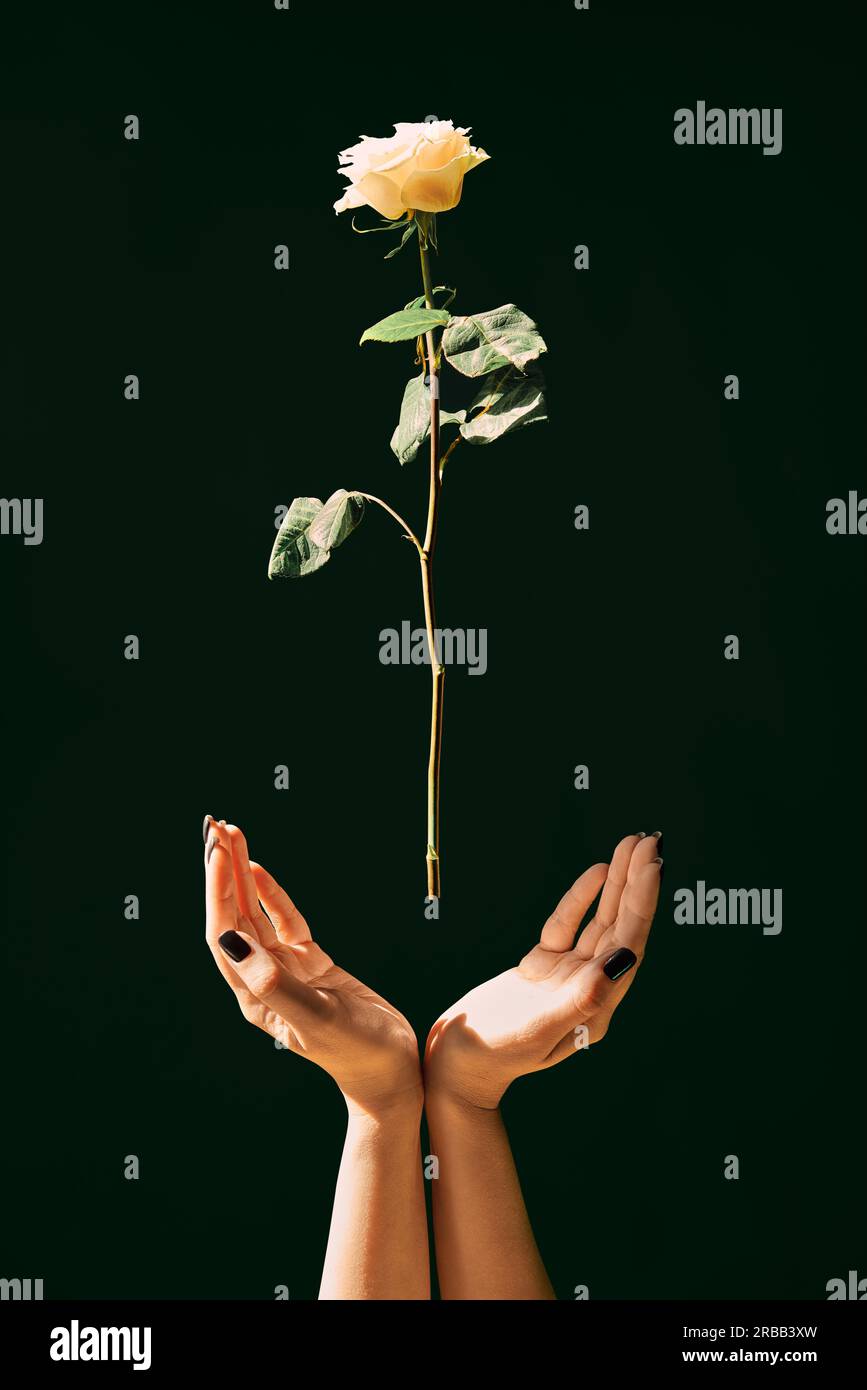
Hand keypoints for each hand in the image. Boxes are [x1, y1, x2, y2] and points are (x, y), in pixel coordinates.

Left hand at [204, 818, 422, 1117]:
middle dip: (222, 871)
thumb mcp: (314, 1015)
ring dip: (241, 874)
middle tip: (215, 826)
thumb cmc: (355, 1050)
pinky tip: (259, 869)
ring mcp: (286, 970)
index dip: (217, 890)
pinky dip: (272, 895)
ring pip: (255, 913)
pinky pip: (285, 921)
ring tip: (233, 834)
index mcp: (254, 995)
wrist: (393, 1068)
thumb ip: (272, 980)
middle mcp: (262, 980)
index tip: (216, 850)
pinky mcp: (311, 963)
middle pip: (232, 916)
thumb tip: (229, 939)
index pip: (224, 933)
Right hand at [424, 833, 661, 1109]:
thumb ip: (581, 997)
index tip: (652, 866)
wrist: (454, 1066)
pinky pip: (568, 927)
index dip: (642, 903)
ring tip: (632, 845)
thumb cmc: (491, 1054)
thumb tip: (624, 961)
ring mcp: (565, 977)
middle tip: (649, 840)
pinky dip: (582, 899)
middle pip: (620, 928)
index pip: (628, 945)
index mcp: (596, 1009)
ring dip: (616, 884)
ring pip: (599, 922)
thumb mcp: (537, 1029)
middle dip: (635, 883)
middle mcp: (588, 991)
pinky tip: (598, 872)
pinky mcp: (541, 968)